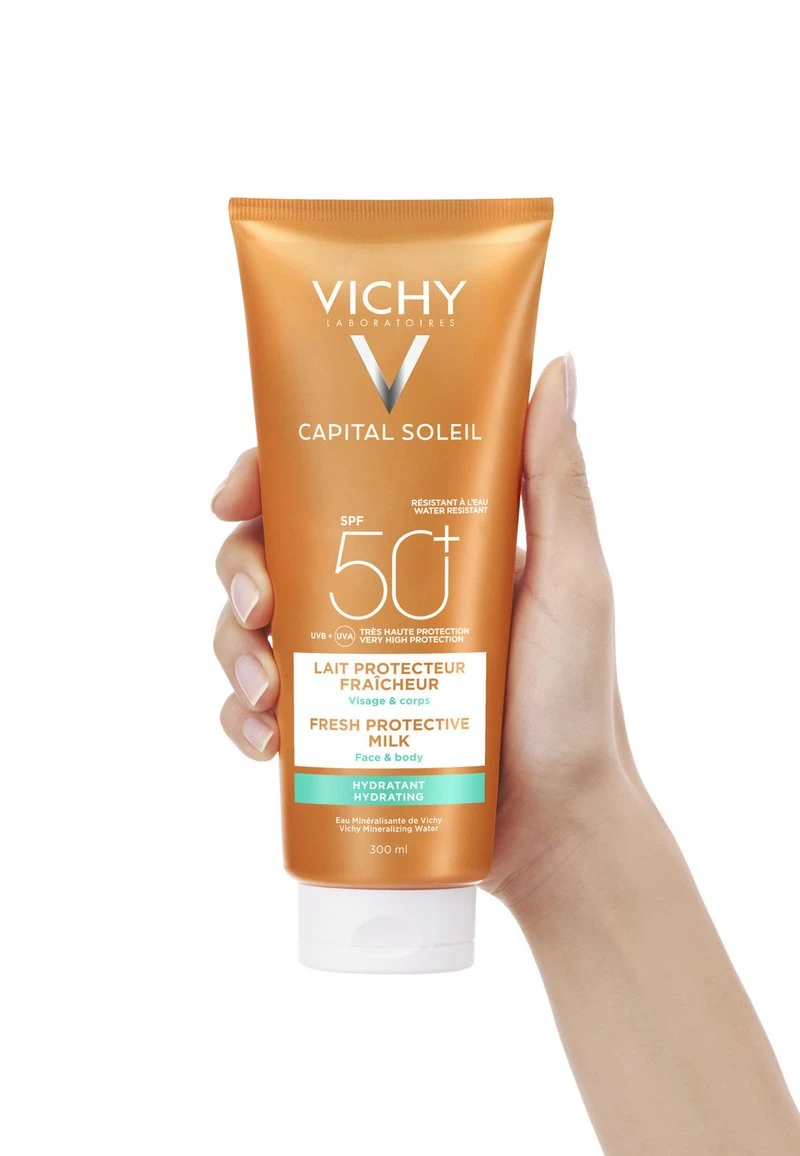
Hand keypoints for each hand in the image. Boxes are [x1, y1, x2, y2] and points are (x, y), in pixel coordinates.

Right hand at [211, 355, 636, 898]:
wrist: (561, 825)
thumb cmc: (576, 699)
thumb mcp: (571, 579)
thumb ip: (557, 479)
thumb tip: (557, 364)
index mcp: (417, 544)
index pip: (324, 487)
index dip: (264, 477)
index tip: (235, 491)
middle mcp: (373, 597)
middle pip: (269, 554)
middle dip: (238, 570)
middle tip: (256, 605)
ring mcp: (348, 665)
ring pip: (250, 632)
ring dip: (232, 649)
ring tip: (266, 690)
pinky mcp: (333, 731)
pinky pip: (258, 714)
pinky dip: (241, 721)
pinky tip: (264, 740)